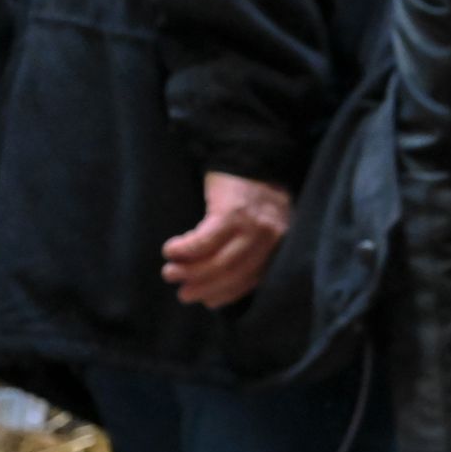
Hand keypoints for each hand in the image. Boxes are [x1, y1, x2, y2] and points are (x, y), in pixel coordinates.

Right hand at [161, 171, 290, 307]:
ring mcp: (252, 224)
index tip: (208, 301)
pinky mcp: (231, 211)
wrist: (249, 150)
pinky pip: (204, 240)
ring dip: (190, 272)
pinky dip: (185, 250)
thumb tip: (222, 281)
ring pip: (219, 261)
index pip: (254, 279)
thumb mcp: (263, 222)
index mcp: (280, 241)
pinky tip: (170, 251)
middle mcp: (271, 235)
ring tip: (170, 274)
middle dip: (206, 287)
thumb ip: (252, 248)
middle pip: (235, 273)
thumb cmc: (251, 190)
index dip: (228, 293)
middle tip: (183, 294)